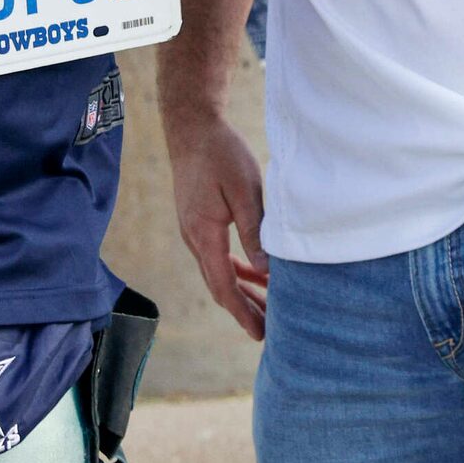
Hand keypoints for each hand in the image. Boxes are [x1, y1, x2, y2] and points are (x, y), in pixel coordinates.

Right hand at [170, 114, 269, 339]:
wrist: (193, 128)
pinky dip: (236, 270)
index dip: (242, 312)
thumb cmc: (222, 154)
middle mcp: (194, 239)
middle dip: (244, 309)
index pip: (224, 286)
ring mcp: (194, 231)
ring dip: (242, 291)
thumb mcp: (246, 191)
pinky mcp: (199, 222)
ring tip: (267, 307)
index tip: (260, 333)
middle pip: (220, 286)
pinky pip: (217, 256)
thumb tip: (266, 271)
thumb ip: (254, 232)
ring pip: (218, 273)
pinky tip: (253, 275)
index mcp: (203, 235)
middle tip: (270, 330)